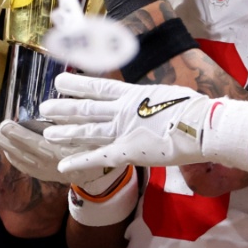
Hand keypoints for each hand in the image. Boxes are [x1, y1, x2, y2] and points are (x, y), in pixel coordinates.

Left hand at [0, 120, 108, 186]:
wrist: (98, 171)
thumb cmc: (93, 145)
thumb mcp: (87, 132)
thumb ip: (70, 124)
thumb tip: (54, 110)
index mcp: (61, 154)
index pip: (35, 144)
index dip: (19, 135)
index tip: (6, 124)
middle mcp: (51, 165)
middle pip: (24, 153)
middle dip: (7, 142)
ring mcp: (47, 172)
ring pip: (22, 161)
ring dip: (7, 149)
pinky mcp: (45, 176)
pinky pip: (26, 168)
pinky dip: (14, 159)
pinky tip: (7, 150)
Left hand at [41, 73, 247, 173]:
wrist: (203, 125)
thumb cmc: (194, 109)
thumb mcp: (168, 94)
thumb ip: (152, 99)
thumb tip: (150, 99)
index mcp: (134, 94)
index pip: (99, 86)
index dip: (78, 84)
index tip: (61, 81)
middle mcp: (124, 110)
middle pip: (87, 108)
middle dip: (65, 108)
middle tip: (44, 106)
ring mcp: (124, 130)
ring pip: (88, 131)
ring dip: (67, 132)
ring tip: (48, 131)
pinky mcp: (129, 151)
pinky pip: (99, 158)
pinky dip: (80, 162)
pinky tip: (63, 165)